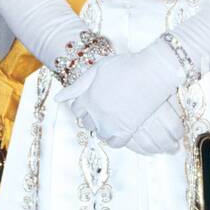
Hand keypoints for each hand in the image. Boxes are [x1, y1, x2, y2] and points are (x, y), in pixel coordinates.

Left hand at [63, 38, 185, 147]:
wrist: (152, 72)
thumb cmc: (125, 66)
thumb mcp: (97, 70)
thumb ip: (77, 86)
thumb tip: (57, 99)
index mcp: (87, 97)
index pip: (76, 109)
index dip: (84, 105)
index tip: (94, 100)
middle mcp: (95, 112)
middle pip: (86, 123)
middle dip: (92, 116)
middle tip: (104, 108)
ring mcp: (110, 123)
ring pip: (99, 134)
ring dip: (103, 127)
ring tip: (112, 117)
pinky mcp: (127, 130)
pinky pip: (115, 143)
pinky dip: (115, 139)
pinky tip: (120, 128)